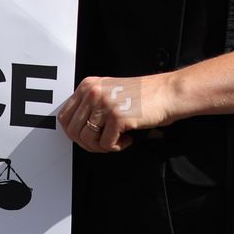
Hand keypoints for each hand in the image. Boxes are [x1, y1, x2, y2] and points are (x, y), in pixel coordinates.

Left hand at [56, 74, 177, 152]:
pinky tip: (128, 139)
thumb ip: (91, 104)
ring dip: (102, 147)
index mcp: (88, 86)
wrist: (168, 93)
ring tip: (117, 141)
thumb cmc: (143, 96)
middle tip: (104, 144)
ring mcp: (104, 104)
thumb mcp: (109, 91)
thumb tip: (74, 131)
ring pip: (87, 139)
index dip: (74, 133)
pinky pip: (106, 144)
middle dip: (88, 144)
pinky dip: (116, 147)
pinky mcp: (117, 117)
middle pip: (73, 131)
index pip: (65, 116)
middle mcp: (93, 93)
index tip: (88, 138)